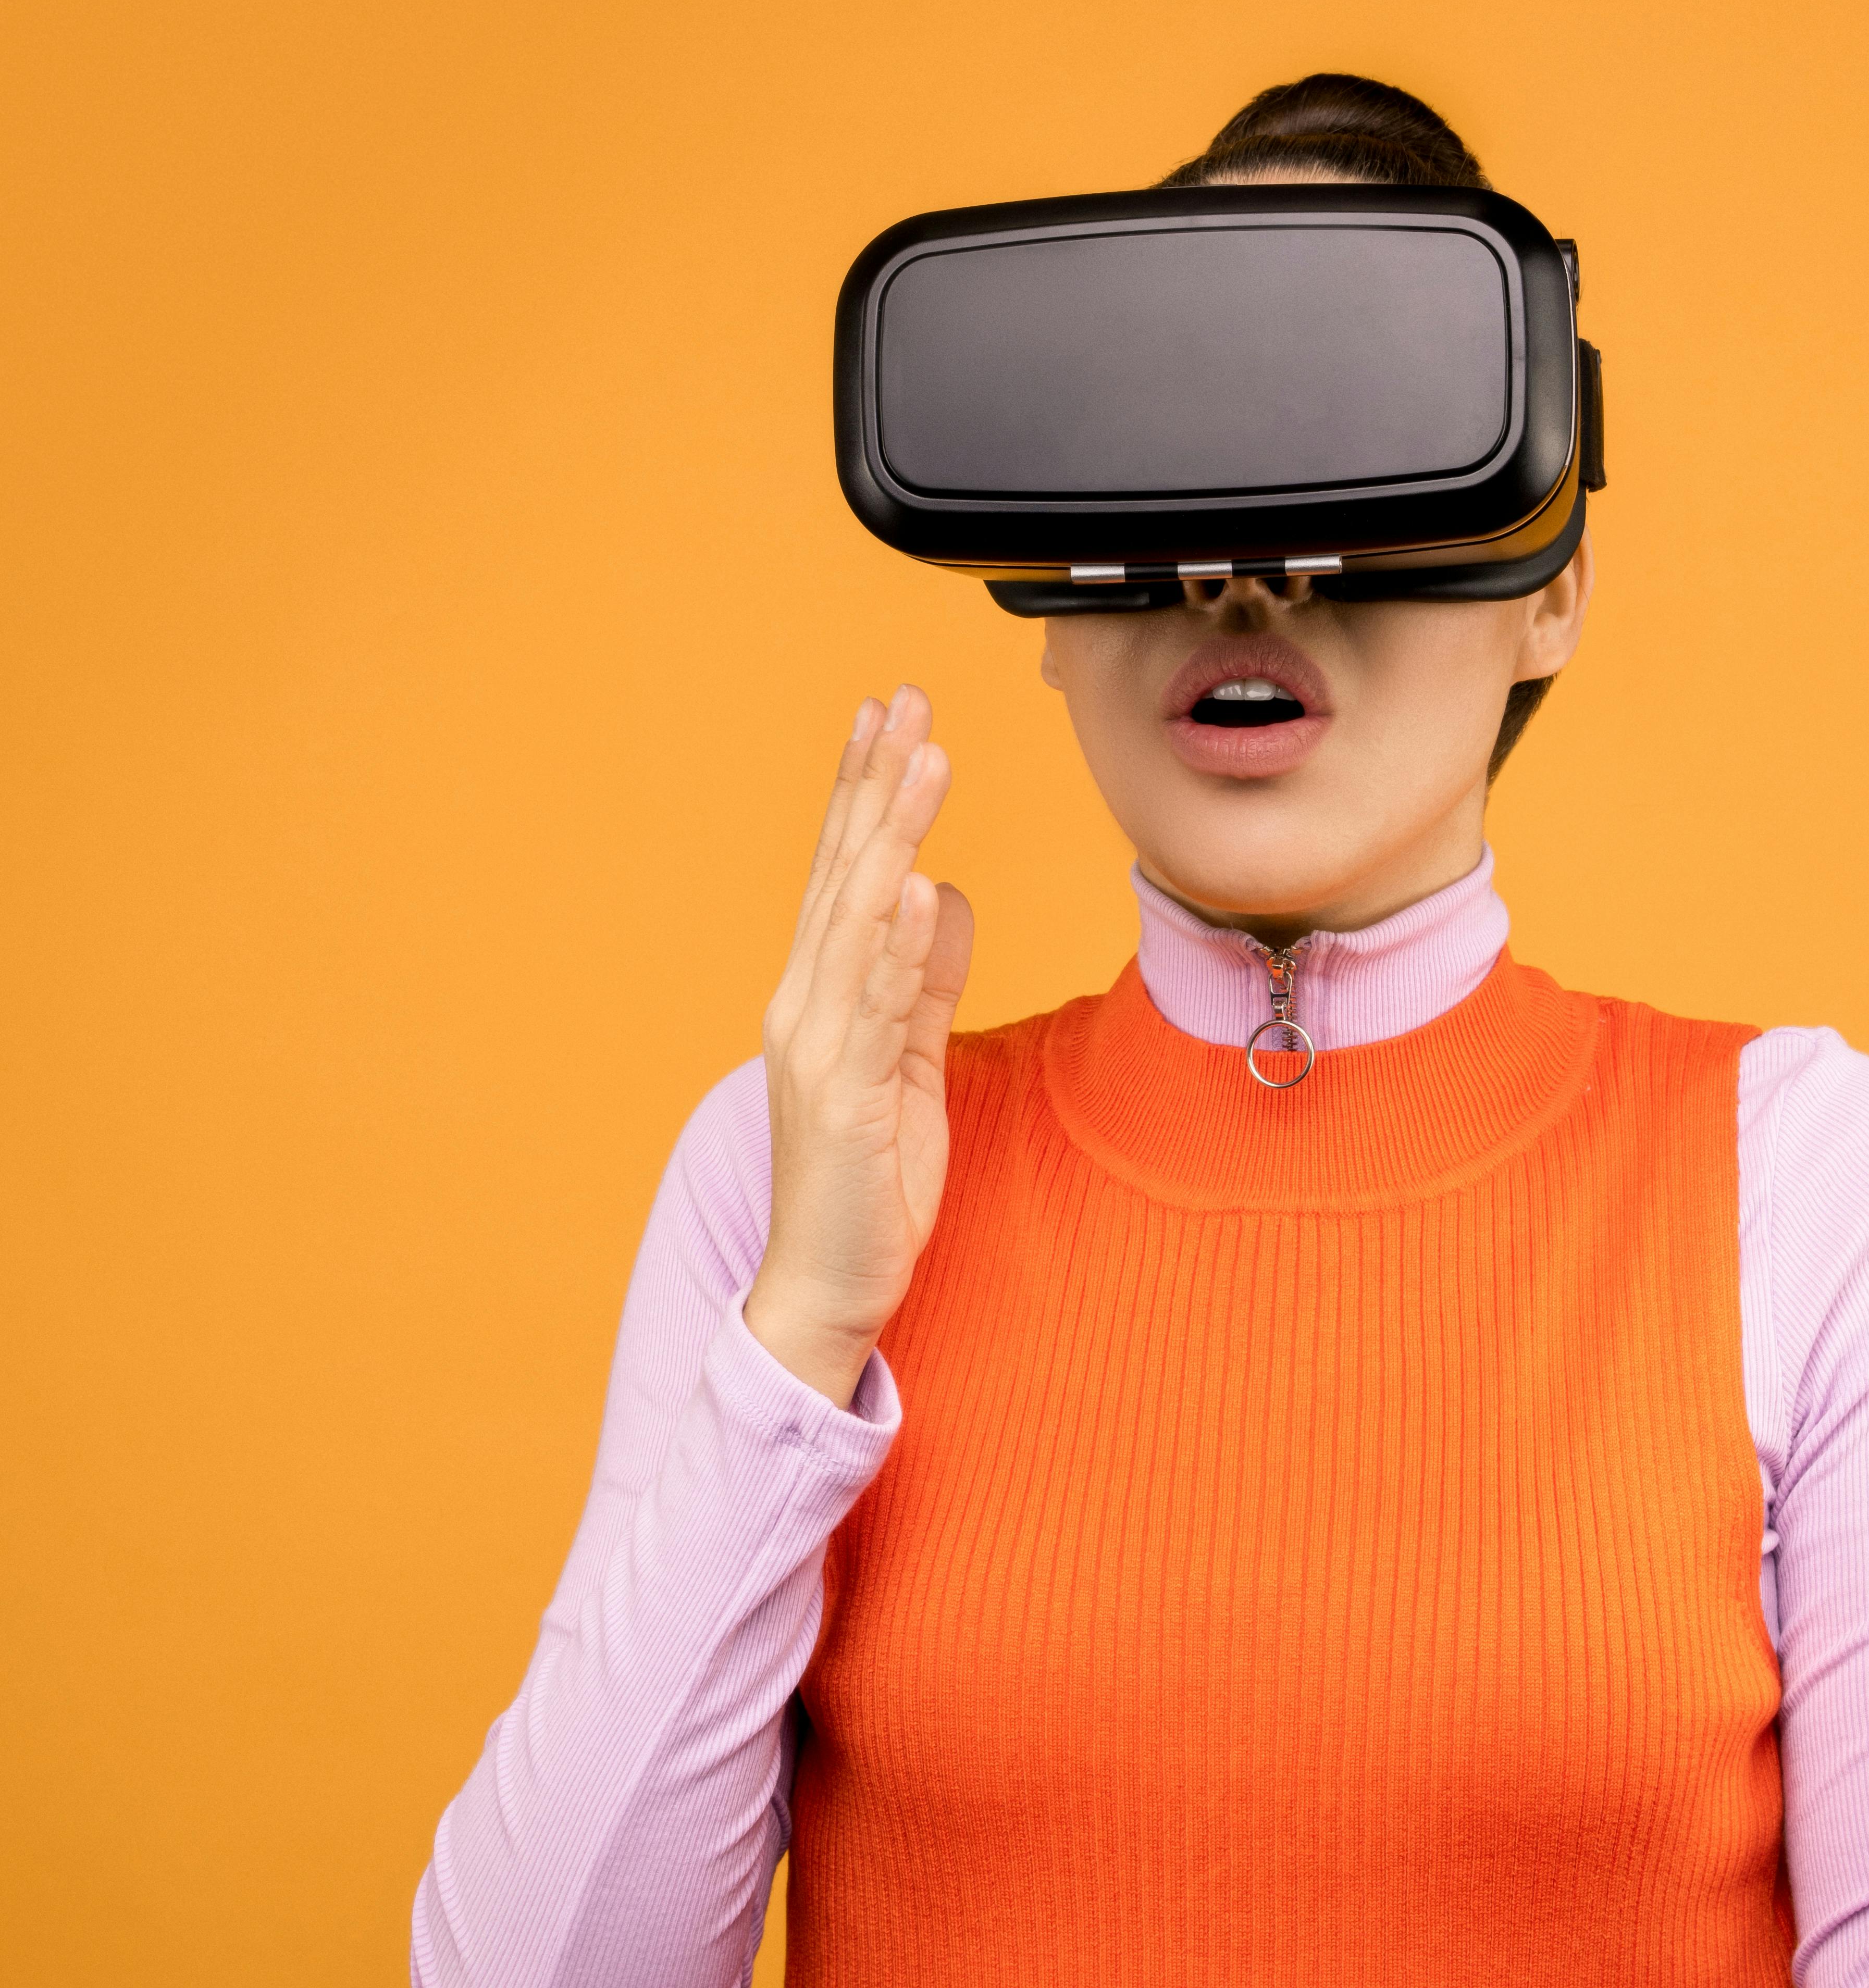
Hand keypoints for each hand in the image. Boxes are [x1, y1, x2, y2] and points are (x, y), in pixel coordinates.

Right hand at [741, 687, 974, 1406]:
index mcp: (819, 995)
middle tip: (906, 701)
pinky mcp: (845, 1098)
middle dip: (877, 784)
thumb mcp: (911, 1060)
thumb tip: (945, 895)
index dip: (862, 792)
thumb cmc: (869, 1179)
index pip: (840, 873)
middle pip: (843, 874)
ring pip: (857, 921)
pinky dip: (896, 944)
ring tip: (924, 761)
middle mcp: (805, 1006)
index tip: (886, 715)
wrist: (827, 1286)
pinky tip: (916, 885)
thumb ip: (926, 980)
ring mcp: (819, 1049)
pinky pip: (876, 1007)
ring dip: (891, 836)